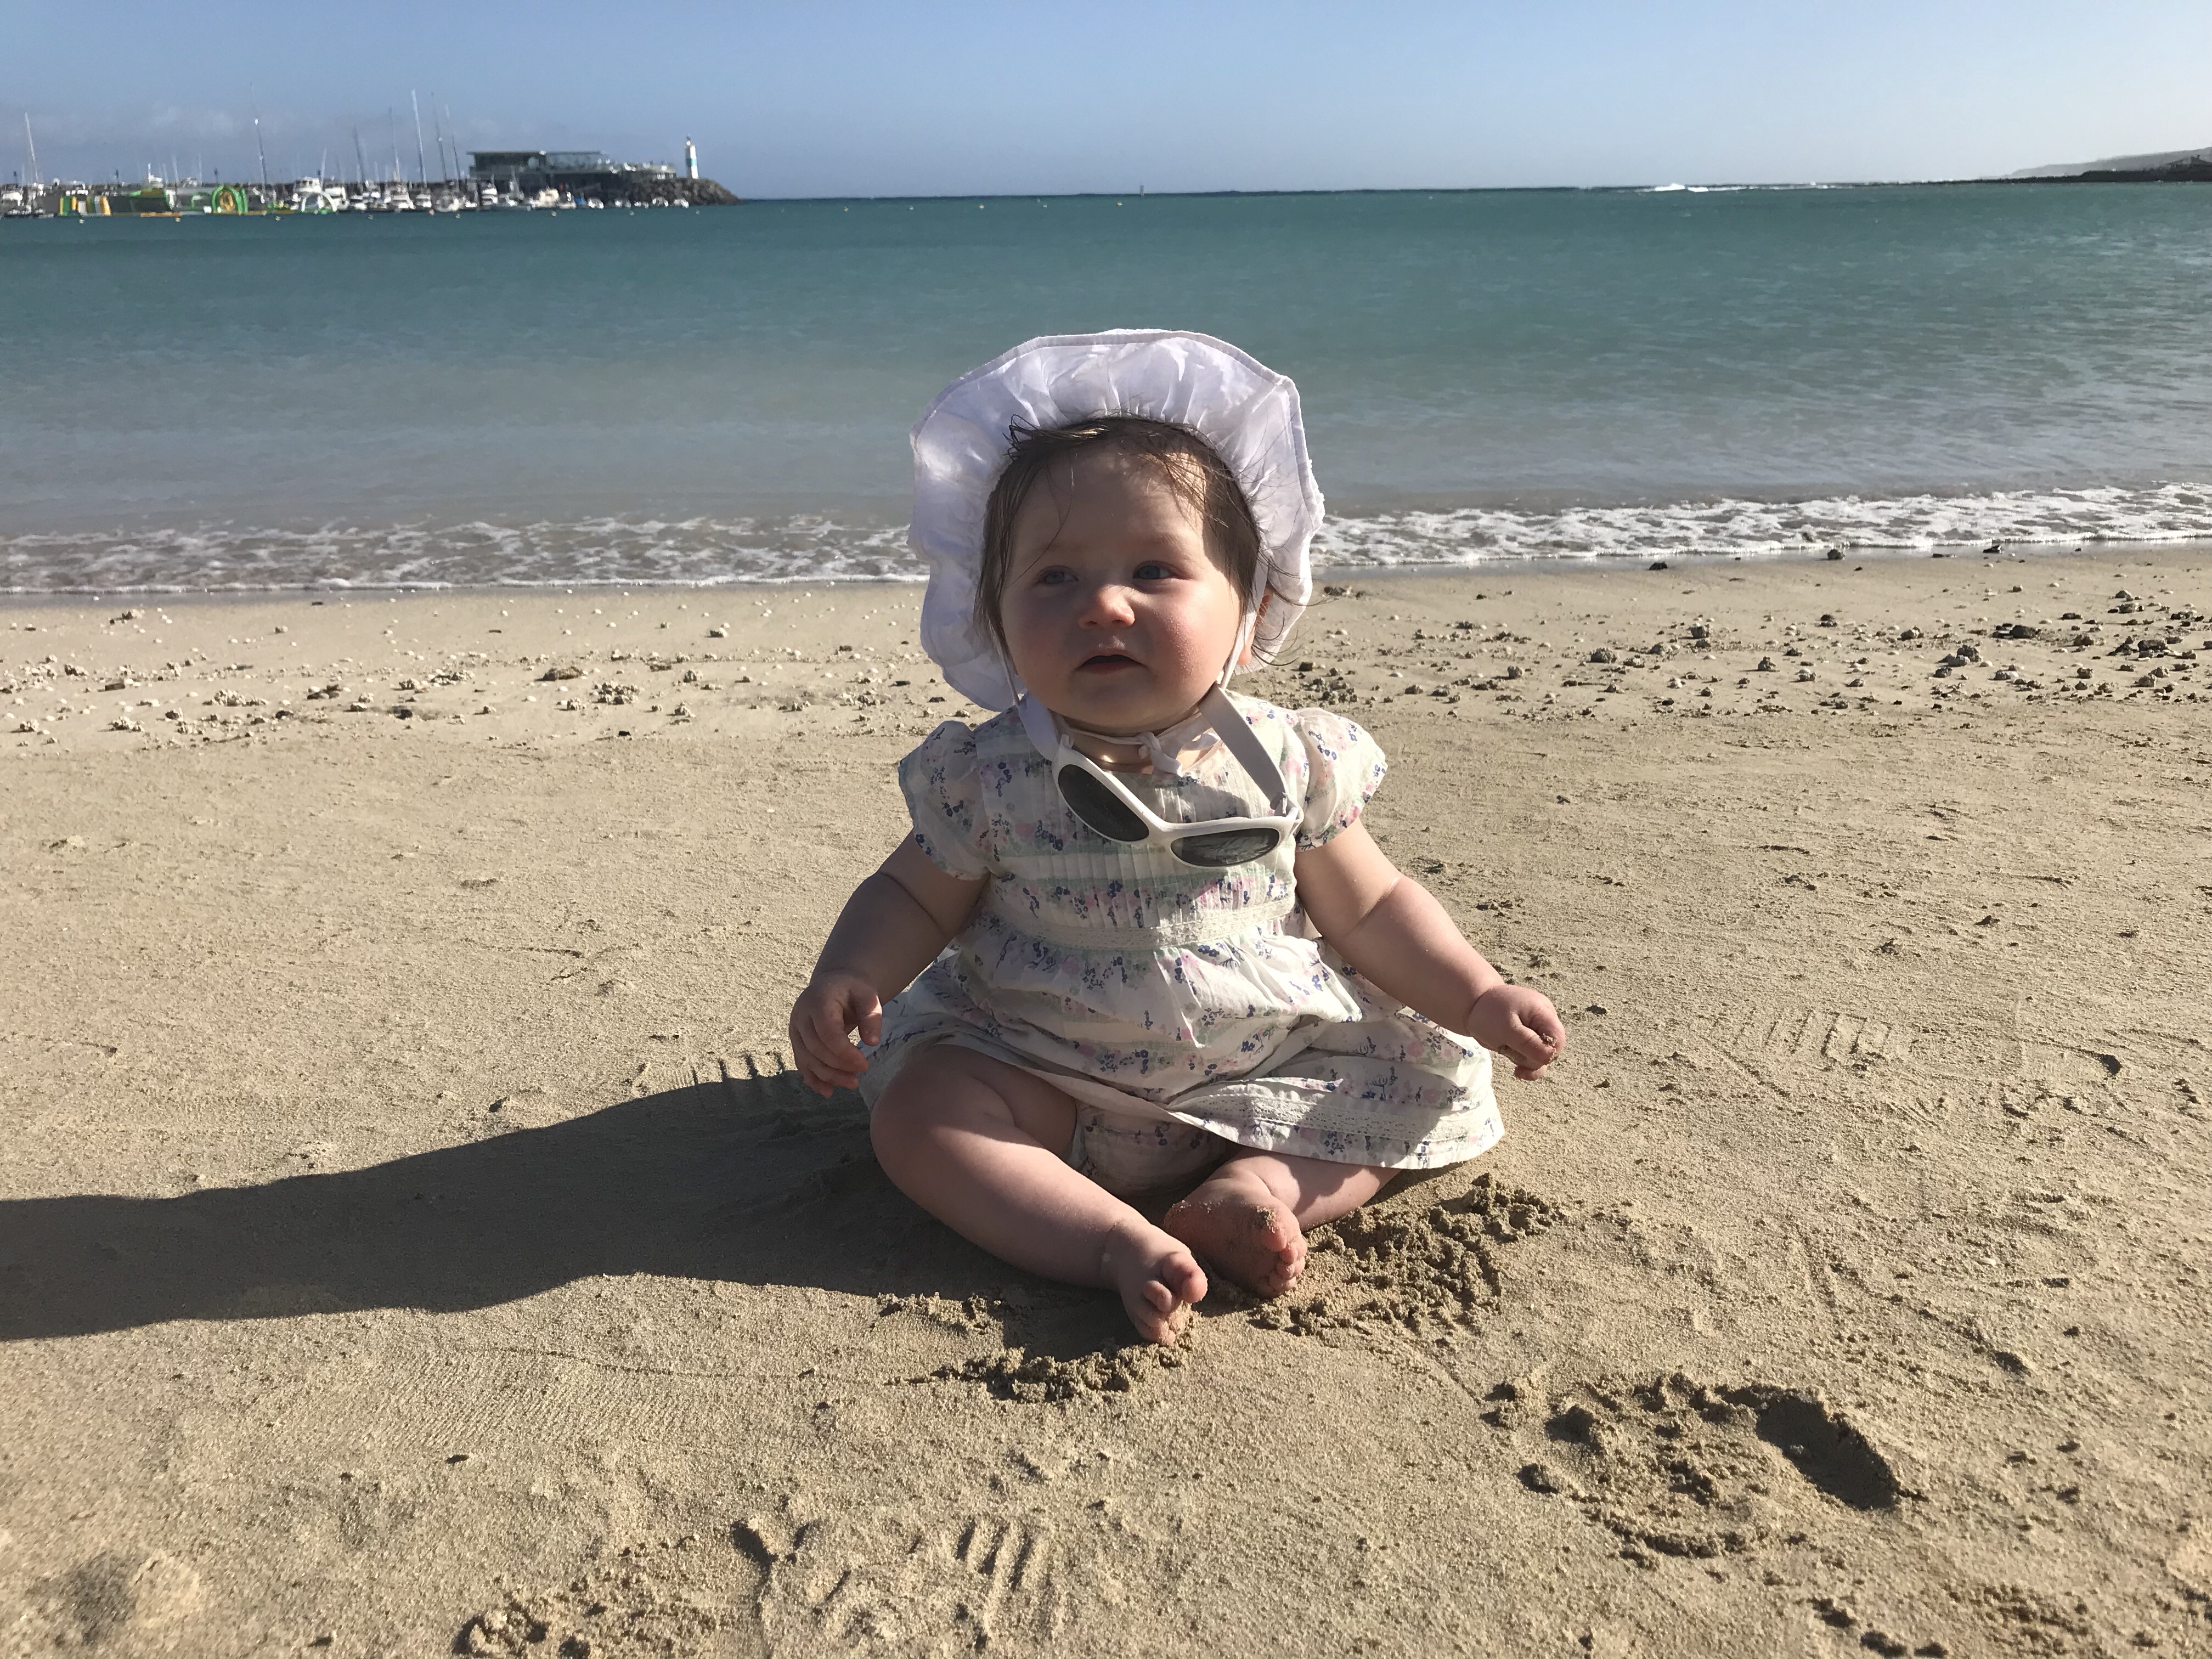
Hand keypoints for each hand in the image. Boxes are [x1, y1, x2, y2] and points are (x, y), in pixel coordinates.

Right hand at [789, 970, 882, 1096]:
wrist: (834, 984)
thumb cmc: (853, 991)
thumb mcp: (868, 997)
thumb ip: (872, 1017)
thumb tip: (872, 1043)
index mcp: (818, 1001)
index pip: (827, 1033)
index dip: (844, 1053)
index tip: (864, 1065)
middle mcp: (801, 1016)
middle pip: (816, 1049)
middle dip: (838, 1067)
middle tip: (860, 1075)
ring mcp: (795, 1029)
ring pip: (807, 1059)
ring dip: (828, 1076)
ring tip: (852, 1083)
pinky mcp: (796, 1041)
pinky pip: (801, 1063)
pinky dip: (813, 1079)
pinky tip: (828, 1091)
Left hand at [1468, 983, 1565, 1080]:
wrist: (1474, 1005)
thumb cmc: (1488, 1014)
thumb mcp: (1506, 1029)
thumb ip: (1528, 1043)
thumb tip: (1549, 1057)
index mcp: (1543, 1012)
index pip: (1558, 1040)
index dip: (1546, 1054)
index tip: (1524, 1056)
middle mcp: (1545, 1020)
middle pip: (1551, 1049)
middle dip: (1532, 1058)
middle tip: (1509, 1050)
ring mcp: (1538, 1027)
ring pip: (1542, 1054)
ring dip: (1525, 1059)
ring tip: (1506, 1049)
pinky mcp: (1530, 1035)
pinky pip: (1533, 1053)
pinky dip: (1523, 1059)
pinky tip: (1513, 1062)